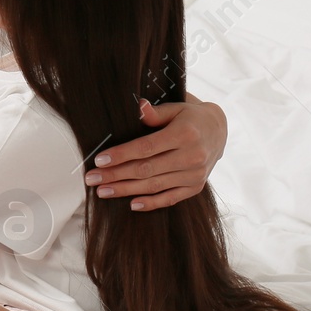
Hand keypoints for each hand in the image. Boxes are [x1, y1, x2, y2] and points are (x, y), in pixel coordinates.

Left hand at [85, 96, 226, 211]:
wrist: (219, 131)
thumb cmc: (189, 117)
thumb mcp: (175, 108)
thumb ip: (155, 112)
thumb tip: (137, 106)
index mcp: (184, 134)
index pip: (146, 148)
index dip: (121, 155)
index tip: (99, 160)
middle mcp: (191, 156)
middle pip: (146, 170)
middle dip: (116, 175)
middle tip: (91, 179)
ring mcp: (195, 174)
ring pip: (154, 186)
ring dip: (126, 190)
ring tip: (103, 191)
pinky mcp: (196, 187)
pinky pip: (171, 198)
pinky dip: (151, 203)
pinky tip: (131, 204)